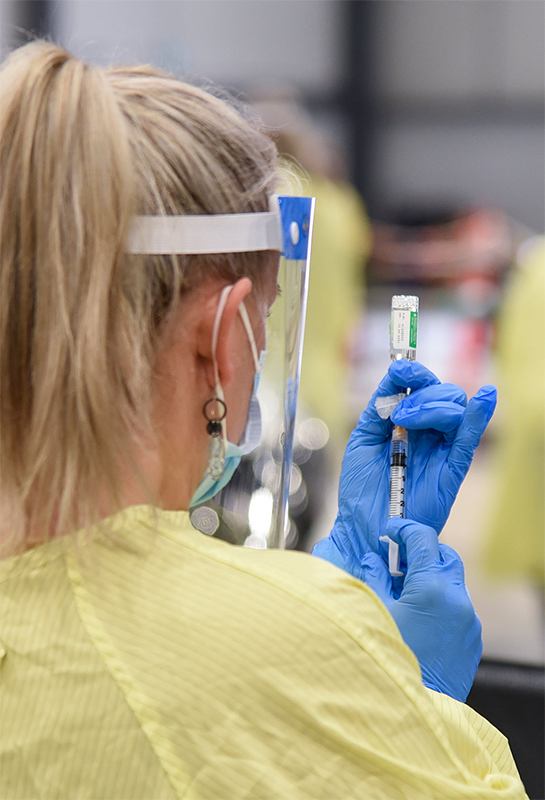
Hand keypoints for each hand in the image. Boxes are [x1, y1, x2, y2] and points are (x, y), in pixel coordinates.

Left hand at [313, 361, 495, 575]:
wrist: (362, 529)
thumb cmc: (362, 488)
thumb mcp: (363, 439)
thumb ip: (378, 408)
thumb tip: (395, 376)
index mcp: (409, 424)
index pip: (424, 388)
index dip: (415, 374)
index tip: (400, 371)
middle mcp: (429, 434)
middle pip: (445, 395)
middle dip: (421, 394)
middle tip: (397, 413)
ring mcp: (442, 452)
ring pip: (455, 412)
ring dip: (431, 407)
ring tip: (404, 422)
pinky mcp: (451, 472)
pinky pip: (468, 442)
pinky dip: (477, 418)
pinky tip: (485, 399)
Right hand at [361, 517, 481, 702]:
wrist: (412, 708)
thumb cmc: (387, 658)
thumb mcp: (374, 611)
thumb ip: (374, 577)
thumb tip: (372, 559)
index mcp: (431, 587)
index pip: (423, 538)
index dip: (404, 529)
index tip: (390, 532)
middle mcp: (457, 599)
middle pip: (444, 556)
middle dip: (421, 553)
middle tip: (396, 562)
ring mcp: (468, 620)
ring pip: (452, 582)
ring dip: (430, 578)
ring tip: (403, 594)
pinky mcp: (472, 639)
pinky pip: (458, 608)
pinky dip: (439, 602)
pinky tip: (417, 619)